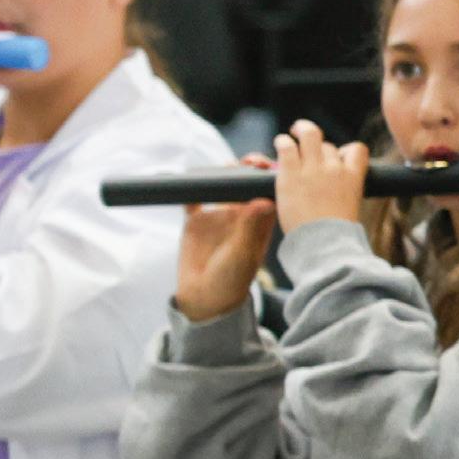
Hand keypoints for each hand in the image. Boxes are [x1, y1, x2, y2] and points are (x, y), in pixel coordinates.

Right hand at [176, 166, 276, 323]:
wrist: (204, 298)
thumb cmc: (232, 280)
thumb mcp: (243, 253)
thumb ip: (251, 227)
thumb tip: (264, 200)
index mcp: (260, 224)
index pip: (267, 193)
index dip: (269, 178)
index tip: (269, 166)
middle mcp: (241, 217)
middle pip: (244, 185)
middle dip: (247, 169)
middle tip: (249, 160)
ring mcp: (219, 216)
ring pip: (221, 186)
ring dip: (222, 173)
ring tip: (225, 166)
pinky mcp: (196, 220)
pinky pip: (192, 197)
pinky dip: (190, 185)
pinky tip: (189, 176)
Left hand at [271, 120, 369, 230]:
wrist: (325, 243)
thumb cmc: (337, 235)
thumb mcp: (351, 209)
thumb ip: (345, 193)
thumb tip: (336, 190)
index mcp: (353, 177)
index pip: (357, 149)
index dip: (346, 151)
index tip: (338, 157)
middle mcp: (334, 168)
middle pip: (328, 145)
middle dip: (318, 145)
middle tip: (307, 140)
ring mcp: (312, 169)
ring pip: (309, 135)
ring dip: (300, 132)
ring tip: (291, 136)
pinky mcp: (291, 173)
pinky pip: (286, 146)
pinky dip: (283, 142)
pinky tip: (280, 145)